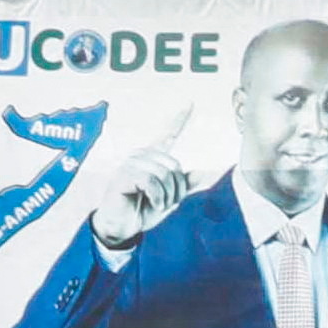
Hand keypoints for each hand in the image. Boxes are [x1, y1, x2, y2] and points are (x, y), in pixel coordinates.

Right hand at [95, 106, 195, 249]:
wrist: (123, 225)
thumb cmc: (143, 209)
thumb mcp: (170, 198)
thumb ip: (185, 186)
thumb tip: (205, 173)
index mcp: (154, 158)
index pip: (168, 135)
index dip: (179, 119)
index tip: (190, 102)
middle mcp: (141, 155)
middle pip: (174, 167)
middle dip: (177, 190)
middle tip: (166, 201)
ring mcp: (130, 163)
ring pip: (164, 175)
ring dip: (167, 196)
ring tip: (157, 203)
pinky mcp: (123, 174)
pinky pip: (151, 182)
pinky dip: (157, 198)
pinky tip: (150, 202)